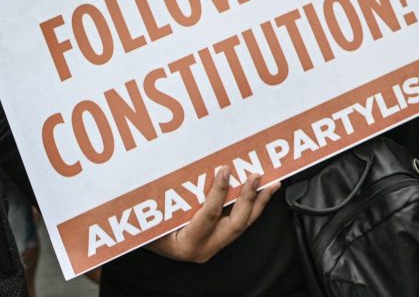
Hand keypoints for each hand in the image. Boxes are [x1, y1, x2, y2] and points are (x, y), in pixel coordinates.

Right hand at [144, 167, 278, 262]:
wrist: (147, 245)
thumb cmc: (148, 231)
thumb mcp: (154, 216)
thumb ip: (168, 199)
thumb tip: (183, 169)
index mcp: (189, 243)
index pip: (210, 215)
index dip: (218, 191)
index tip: (225, 170)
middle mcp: (206, 248)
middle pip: (236, 223)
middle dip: (248, 198)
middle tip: (255, 176)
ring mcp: (215, 245)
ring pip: (244, 224)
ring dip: (258, 202)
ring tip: (271, 183)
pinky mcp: (220, 240)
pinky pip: (242, 222)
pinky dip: (254, 206)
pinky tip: (263, 193)